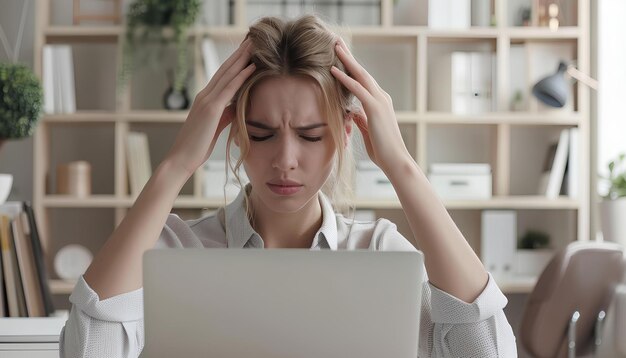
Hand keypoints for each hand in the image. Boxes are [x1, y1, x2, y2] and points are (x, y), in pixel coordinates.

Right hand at [165, 39, 255, 176]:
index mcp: (205, 99)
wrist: (181, 159)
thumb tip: (237, 106)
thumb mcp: (215, 126)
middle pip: (224, 70)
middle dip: (239, 54)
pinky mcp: (211, 109)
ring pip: (227, 75)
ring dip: (242, 59)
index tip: (246, 51)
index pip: (222, 76)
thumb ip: (226, 114)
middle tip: (251, 40)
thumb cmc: (197, 146)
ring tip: (254, 46)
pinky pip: (228, 89)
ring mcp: (207, 101)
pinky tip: (251, 67)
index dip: (234, 62)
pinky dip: (240, 77)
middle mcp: (205, 95)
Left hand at [330, 38, 410, 172]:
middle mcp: (381, 98)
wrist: (396, 161)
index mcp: (380, 103)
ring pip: (360, 75)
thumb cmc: (383, 150)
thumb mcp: (368, 132)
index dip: (352, 68)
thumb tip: (354, 112)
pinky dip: (345, 78)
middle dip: (349, 57)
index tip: (341, 57)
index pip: (364, 81)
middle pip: (362, 73)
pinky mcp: (375, 108)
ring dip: (347, 60)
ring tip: (335, 47)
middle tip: (337, 43)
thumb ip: (362, 119)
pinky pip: (357, 89)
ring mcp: (380, 101)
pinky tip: (334, 70)